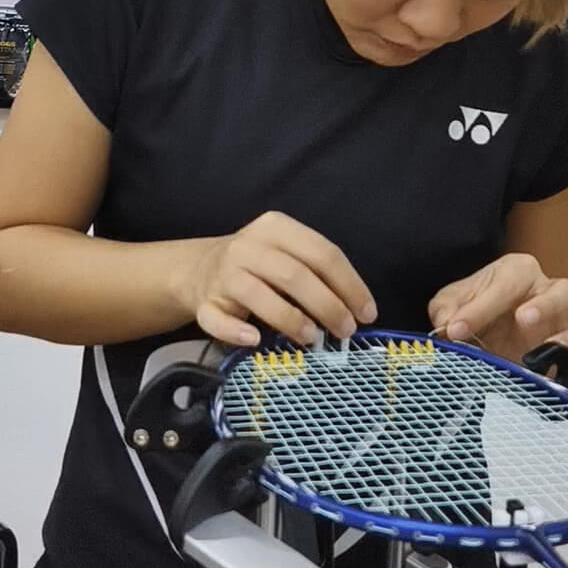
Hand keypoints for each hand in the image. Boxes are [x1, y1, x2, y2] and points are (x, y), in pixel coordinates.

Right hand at [175, 211, 376, 347]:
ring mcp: (224, 273)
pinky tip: (255, 339)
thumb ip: (317, 273)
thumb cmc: (260, 266)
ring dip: (290, 319)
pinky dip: (236, 331)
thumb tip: (356, 309)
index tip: (367, 313)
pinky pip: (219, 320)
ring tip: (313, 338)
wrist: (201, 269)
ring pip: (259, 295)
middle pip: (295, 274)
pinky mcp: (205, 302)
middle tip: (346, 331)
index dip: (349, 284)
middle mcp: (248, 246)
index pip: (321, 252)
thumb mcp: (288, 254)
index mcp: (276, 227)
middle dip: (328, 305)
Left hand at [427, 253, 567, 386]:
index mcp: (519, 273)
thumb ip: (447, 310)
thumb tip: (446, 325)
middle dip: (545, 305)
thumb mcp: (451, 304)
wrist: (486, 332)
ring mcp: (567, 326)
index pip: (507, 283)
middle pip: (564, 292)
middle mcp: (549, 294)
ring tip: (542, 354)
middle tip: (523, 319)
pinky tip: (561, 379)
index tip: (456, 328)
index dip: (480, 306)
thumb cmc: (474, 309)